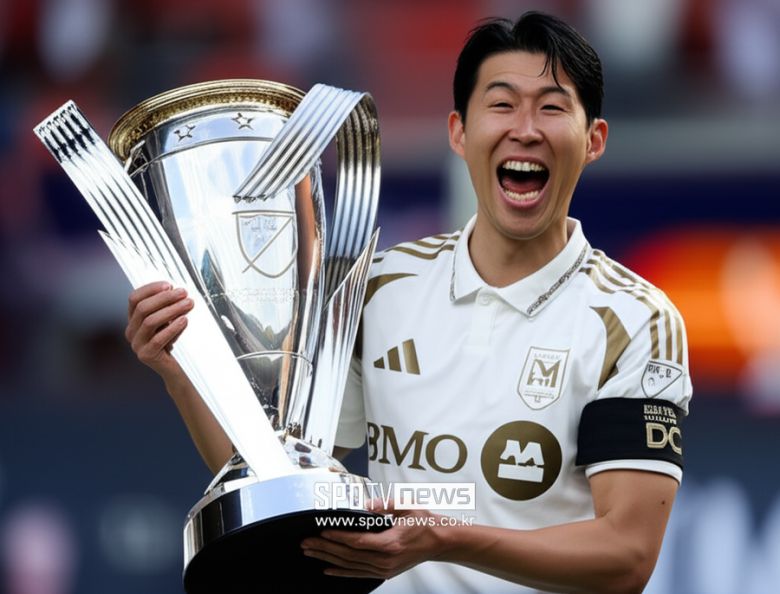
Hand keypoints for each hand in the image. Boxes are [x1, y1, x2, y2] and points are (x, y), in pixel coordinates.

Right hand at [125, 281, 193, 376]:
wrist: (174, 368)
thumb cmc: (171, 340)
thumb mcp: (167, 320)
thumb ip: (167, 306)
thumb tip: (176, 290)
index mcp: (133, 320)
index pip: (134, 298)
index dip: (150, 289)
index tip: (169, 284)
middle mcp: (131, 331)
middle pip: (143, 308)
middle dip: (165, 298)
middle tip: (183, 293)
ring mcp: (136, 344)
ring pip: (150, 321)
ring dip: (171, 310)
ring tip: (188, 304)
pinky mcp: (146, 355)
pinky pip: (158, 339)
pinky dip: (173, 327)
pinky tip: (185, 320)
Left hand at [300, 501, 447, 579]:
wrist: (440, 542)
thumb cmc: (425, 523)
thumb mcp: (407, 507)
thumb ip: (385, 505)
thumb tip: (366, 506)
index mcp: (390, 543)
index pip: (357, 541)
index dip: (337, 537)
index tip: (321, 531)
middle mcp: (385, 560)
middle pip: (348, 555)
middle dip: (325, 548)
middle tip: (306, 543)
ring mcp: (384, 569)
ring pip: (349, 566)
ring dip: (328, 559)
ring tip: (310, 553)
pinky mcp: (383, 572)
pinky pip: (357, 573)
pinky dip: (341, 571)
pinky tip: (327, 569)